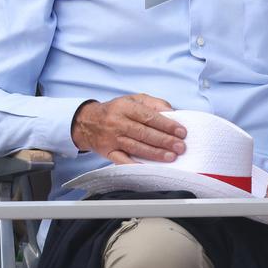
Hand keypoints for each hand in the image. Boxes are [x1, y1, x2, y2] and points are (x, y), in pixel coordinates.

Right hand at [70, 94, 186, 164]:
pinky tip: (148, 168)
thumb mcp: (133, 99)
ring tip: (171, 156)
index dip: (167, 125)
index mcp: (126, 108)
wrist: (86, 122)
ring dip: (155, 153)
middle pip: (144, 133)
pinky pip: (122, 160)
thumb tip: (172, 112)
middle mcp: (118, 123)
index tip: (181, 131)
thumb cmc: (115, 110)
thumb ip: (154, 103)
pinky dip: (134, 165)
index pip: (149, 116)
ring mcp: (112, 139)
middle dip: (164, 141)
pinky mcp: (108, 152)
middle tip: (180, 146)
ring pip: (136, 147)